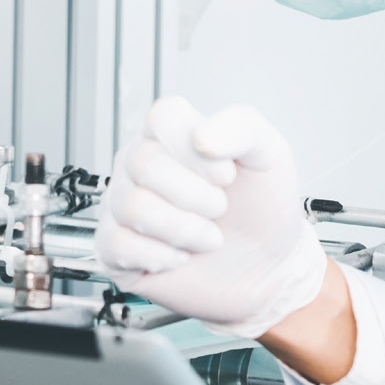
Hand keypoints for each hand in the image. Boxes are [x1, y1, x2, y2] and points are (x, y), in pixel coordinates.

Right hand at [90, 97, 326, 336]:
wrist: (264, 266)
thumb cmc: (261, 208)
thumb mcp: (270, 156)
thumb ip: (242, 128)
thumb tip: (201, 135)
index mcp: (172, 134)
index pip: (162, 117)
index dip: (193, 147)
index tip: (226, 174)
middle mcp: (140, 163)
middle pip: (143, 164)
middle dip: (196, 197)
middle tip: (219, 209)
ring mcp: (122, 203)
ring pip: (132, 207)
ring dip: (184, 231)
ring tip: (206, 236)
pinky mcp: (114, 245)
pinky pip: (117, 245)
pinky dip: (160, 257)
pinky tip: (179, 256)